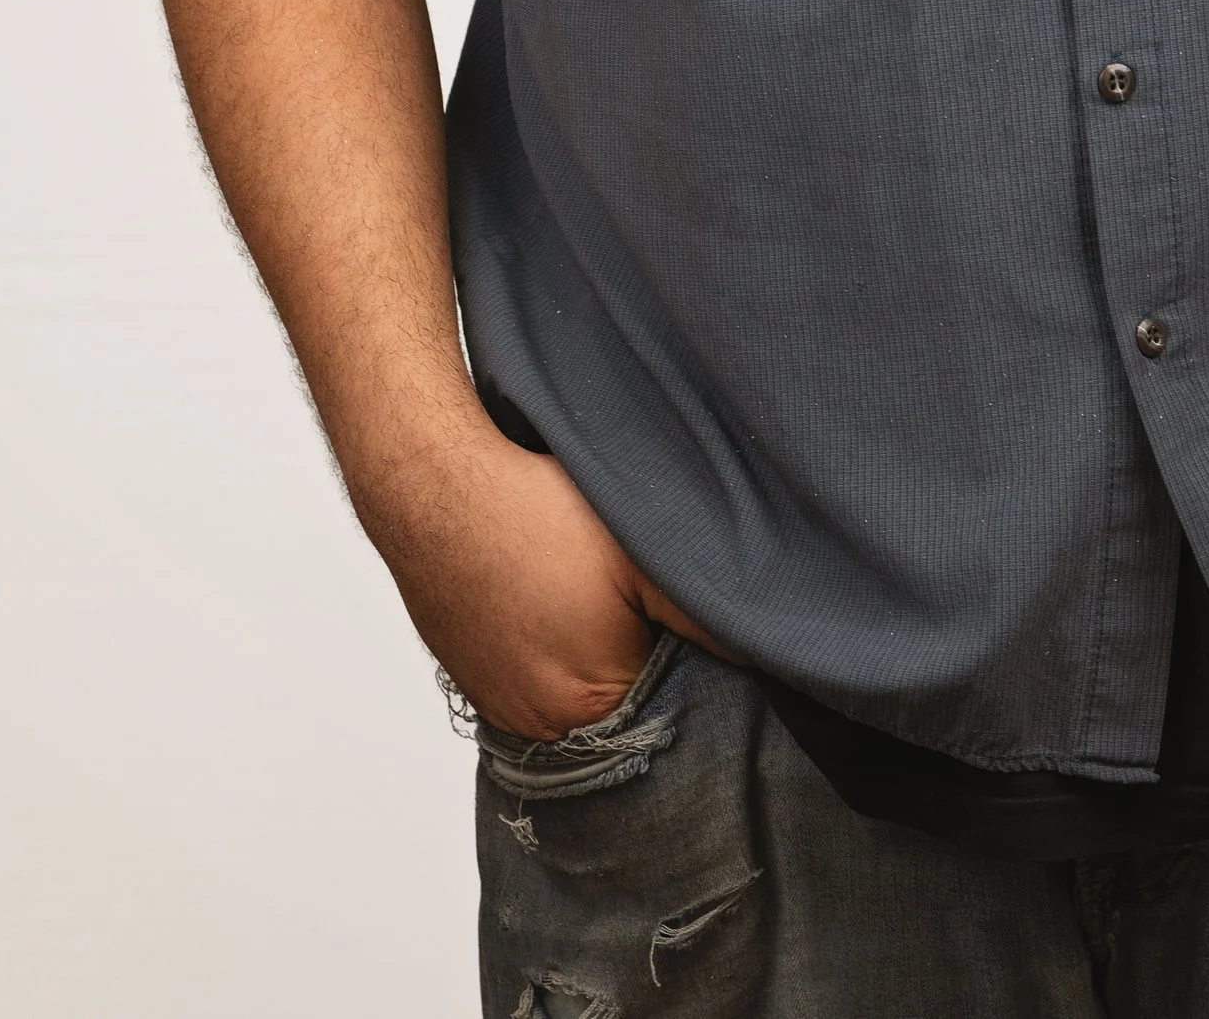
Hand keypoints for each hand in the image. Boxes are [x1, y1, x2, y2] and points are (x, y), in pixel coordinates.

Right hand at [352, 408, 721, 741]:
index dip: (696, 661)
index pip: (673, 708)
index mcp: (587, 707)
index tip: (700, 615)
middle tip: (651, 594)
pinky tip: (563, 593)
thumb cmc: (538, 512)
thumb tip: (778, 649)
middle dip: (652, 657)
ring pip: (583, 688)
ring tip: (602, 591)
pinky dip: (559, 643)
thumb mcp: (643, 553)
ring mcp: (499, 703)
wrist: (431, 483)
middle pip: (627, 703)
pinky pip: (538, 674)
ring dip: (603, 650)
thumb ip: (710, 612)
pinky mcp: (475, 675)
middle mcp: (538, 725)